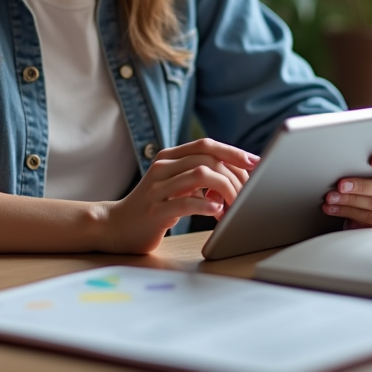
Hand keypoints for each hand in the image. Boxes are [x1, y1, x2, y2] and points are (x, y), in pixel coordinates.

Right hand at [99, 138, 258, 253]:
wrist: (116, 226)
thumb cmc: (154, 206)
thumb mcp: (175, 185)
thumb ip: (198, 177)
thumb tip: (237, 176)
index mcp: (169, 157)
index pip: (206, 144)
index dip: (233, 151)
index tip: (256, 162)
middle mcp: (163, 167)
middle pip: (208, 159)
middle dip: (235, 175)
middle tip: (249, 193)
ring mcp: (157, 187)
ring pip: (200, 175)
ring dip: (225, 190)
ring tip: (234, 206)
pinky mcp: (155, 210)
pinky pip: (186, 202)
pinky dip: (207, 205)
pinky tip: (218, 212)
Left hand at [322, 150, 371, 228]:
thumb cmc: (369, 175)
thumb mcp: (370, 165)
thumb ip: (365, 160)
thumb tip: (342, 157)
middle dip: (361, 186)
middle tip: (340, 185)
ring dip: (349, 201)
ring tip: (331, 197)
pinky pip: (370, 219)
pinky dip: (348, 212)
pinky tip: (334, 208)